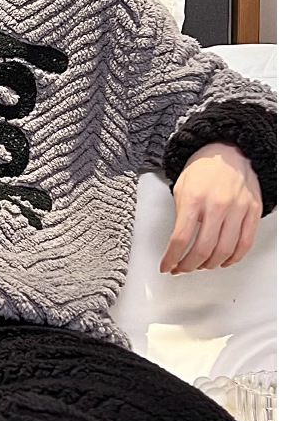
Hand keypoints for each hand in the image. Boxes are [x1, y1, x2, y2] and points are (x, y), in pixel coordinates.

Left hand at [160, 142, 262, 273]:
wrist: (229, 151)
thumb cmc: (203, 169)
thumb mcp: (180, 188)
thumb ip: (180, 215)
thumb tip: (177, 243)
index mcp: (194, 198)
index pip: (180, 238)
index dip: (171, 258)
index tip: (166, 266)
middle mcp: (217, 204)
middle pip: (202, 249)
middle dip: (188, 265)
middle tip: (182, 268)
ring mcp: (238, 209)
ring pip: (224, 251)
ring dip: (209, 265)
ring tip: (200, 265)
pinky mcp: (253, 211)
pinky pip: (245, 244)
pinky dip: (233, 258)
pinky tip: (223, 261)